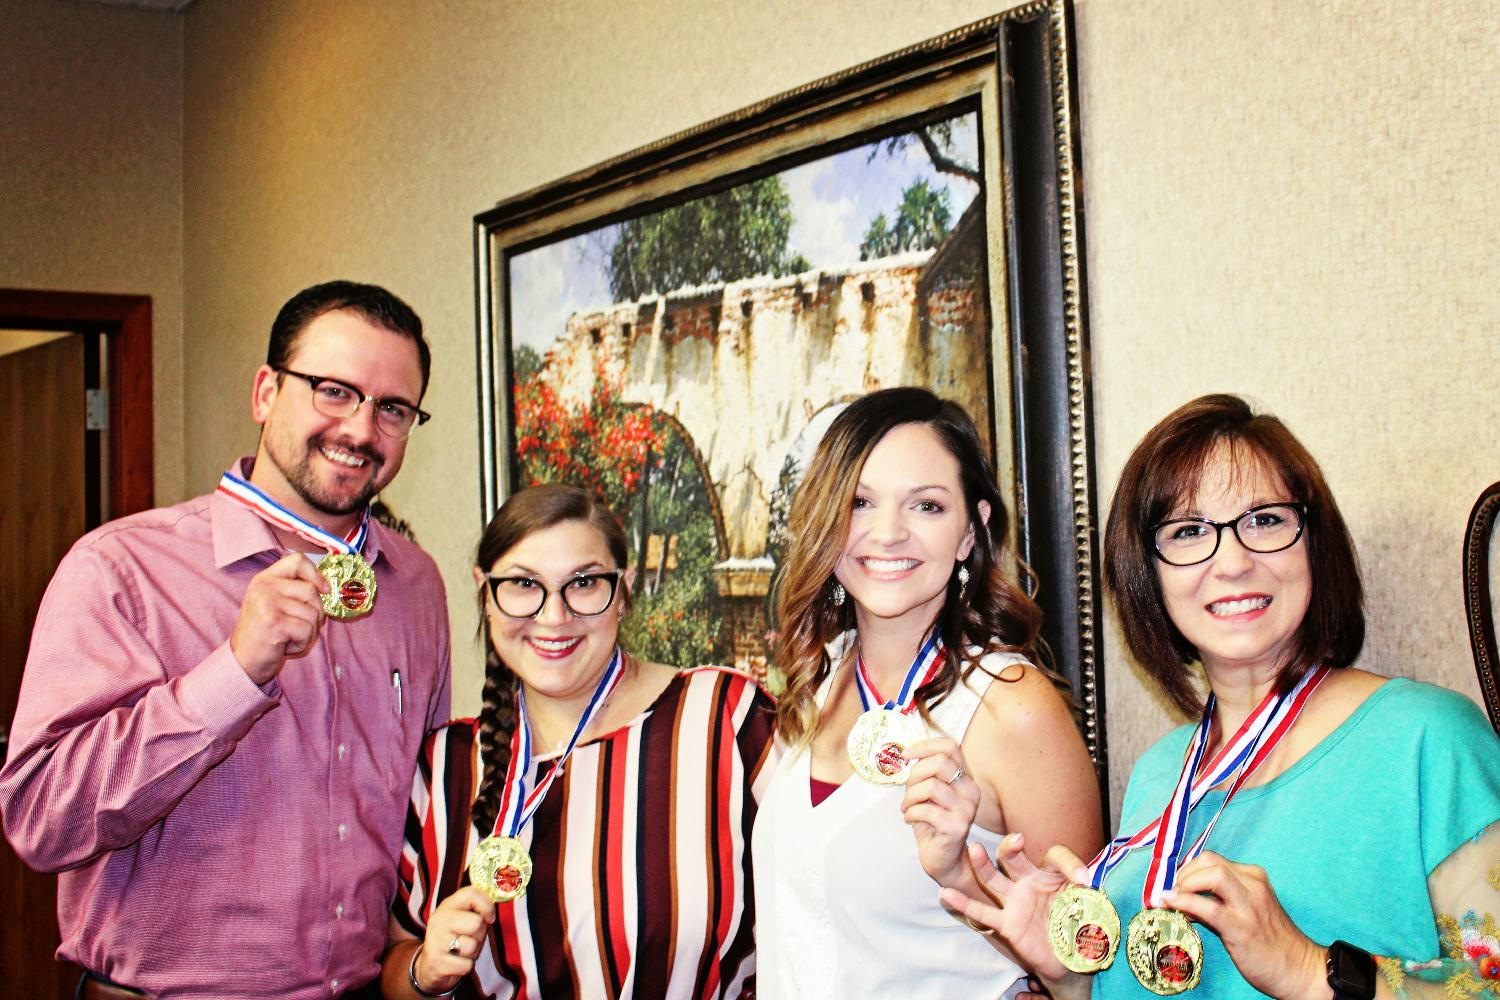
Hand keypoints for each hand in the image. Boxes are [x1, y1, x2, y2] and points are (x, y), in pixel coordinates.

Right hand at [230, 552, 329, 684]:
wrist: (243, 661)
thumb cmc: (264, 633)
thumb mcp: (272, 603)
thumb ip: (292, 590)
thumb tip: (326, 586)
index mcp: (264, 579)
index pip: (296, 560)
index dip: (316, 574)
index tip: (324, 589)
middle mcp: (263, 587)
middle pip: (311, 590)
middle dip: (315, 613)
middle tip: (298, 626)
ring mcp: (267, 604)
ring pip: (313, 613)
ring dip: (308, 631)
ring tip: (288, 636)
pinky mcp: (274, 622)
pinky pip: (307, 630)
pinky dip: (302, 643)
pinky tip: (285, 646)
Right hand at [414, 886, 497, 993]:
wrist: (430, 967)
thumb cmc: (455, 940)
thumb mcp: (464, 919)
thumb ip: (477, 911)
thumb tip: (492, 912)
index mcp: (448, 905)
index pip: (471, 893)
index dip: (487, 906)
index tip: (489, 918)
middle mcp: (439, 920)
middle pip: (476, 923)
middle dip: (480, 935)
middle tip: (470, 939)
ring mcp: (436, 941)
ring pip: (472, 946)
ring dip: (473, 953)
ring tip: (462, 952)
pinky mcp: (436, 963)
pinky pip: (467, 965)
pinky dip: (466, 967)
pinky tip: (456, 963)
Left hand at [901, 737, 980, 886]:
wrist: (943, 859)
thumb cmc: (932, 823)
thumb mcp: (928, 792)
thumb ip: (924, 773)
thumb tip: (908, 753)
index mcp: (965, 778)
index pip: (950, 746)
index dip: (925, 746)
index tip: (906, 755)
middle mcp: (971, 791)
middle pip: (940, 763)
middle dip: (915, 774)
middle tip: (908, 791)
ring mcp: (967, 809)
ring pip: (930, 786)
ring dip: (910, 797)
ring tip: (907, 807)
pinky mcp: (957, 827)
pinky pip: (926, 810)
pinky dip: (911, 813)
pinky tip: (910, 819)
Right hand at [938, 834, 1088, 982]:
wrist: (1072, 956)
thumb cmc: (1078, 923)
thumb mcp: (1090, 902)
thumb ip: (1086, 887)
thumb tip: (1087, 879)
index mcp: (1050, 873)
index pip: (1055, 856)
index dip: (1070, 864)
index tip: (1084, 880)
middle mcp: (1029, 881)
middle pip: (1014, 858)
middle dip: (1012, 847)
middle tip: (1017, 840)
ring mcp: (1015, 902)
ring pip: (993, 878)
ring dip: (983, 864)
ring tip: (975, 850)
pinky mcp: (1007, 924)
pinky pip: (982, 913)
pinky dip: (964, 904)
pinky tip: (946, 894)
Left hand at [1163, 851, 1326, 999]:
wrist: (1301, 971)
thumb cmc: (1271, 944)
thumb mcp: (1246, 912)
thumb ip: (1216, 902)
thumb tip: (1180, 900)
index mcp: (1254, 877)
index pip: (1212, 860)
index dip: (1188, 870)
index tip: (1175, 886)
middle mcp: (1253, 884)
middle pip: (1208, 861)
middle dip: (1183, 873)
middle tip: (1172, 892)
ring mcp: (1249, 904)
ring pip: (1210, 875)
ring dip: (1184, 884)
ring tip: (1172, 899)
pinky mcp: (1242, 927)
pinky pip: (1208, 906)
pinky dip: (1185, 901)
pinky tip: (1172, 905)